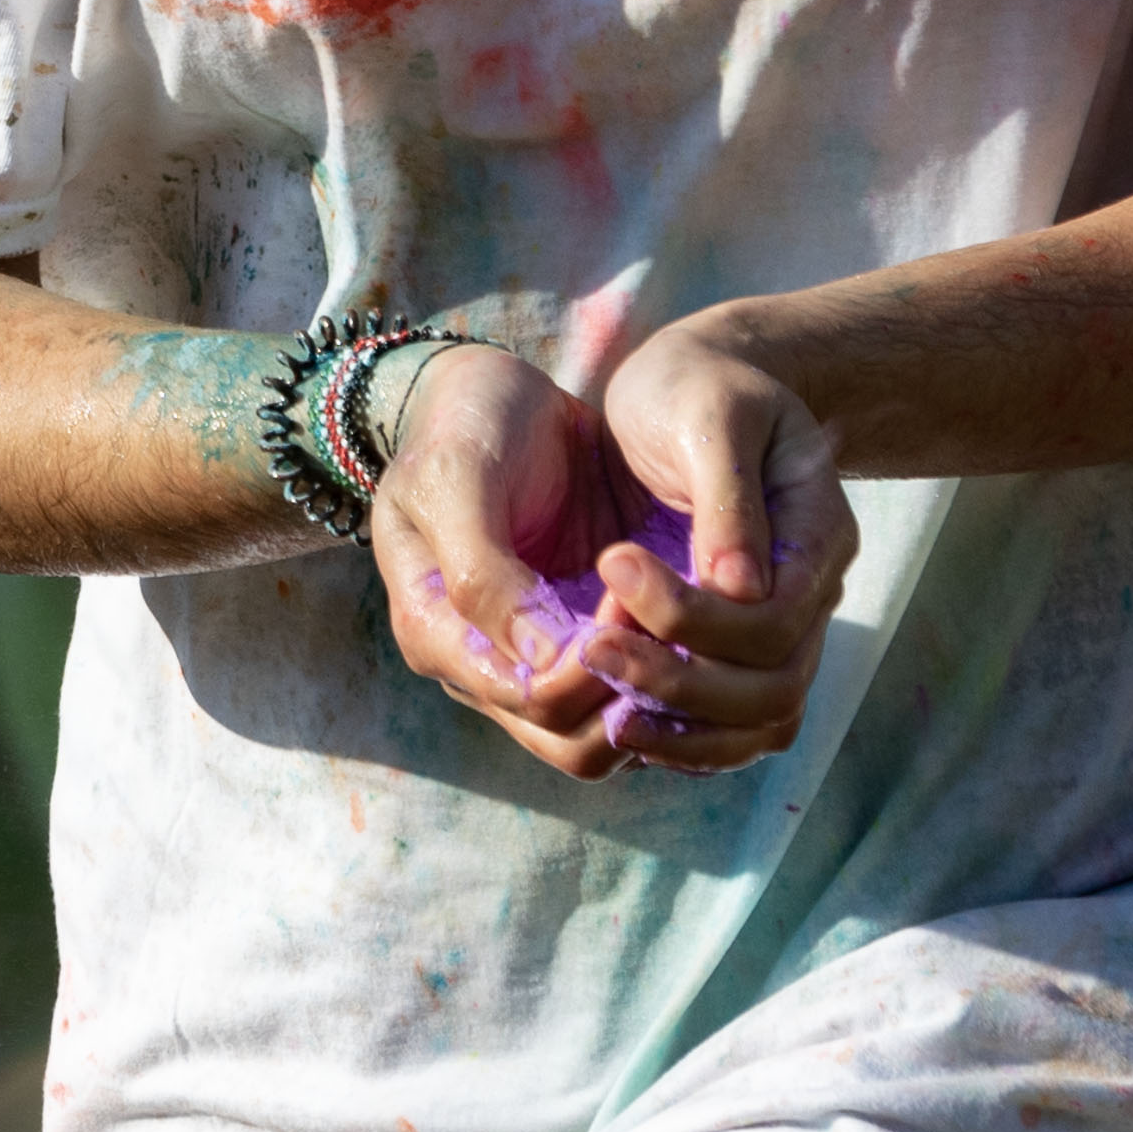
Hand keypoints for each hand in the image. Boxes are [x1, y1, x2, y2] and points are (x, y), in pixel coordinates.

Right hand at [374, 328, 853, 783]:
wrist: (489, 391)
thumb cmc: (463, 423)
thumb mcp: (456, 477)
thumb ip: (485, 573)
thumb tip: (541, 664)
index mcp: (435, 632)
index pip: (529, 699)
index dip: (592, 666)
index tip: (634, 596)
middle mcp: (483, 665)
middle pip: (570, 740)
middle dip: (633, 689)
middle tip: (674, 616)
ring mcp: (531, 659)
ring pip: (606, 731)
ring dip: (657, 691)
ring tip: (691, 622)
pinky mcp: (576, 640)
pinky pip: (629, 693)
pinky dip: (666, 674)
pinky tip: (696, 626)